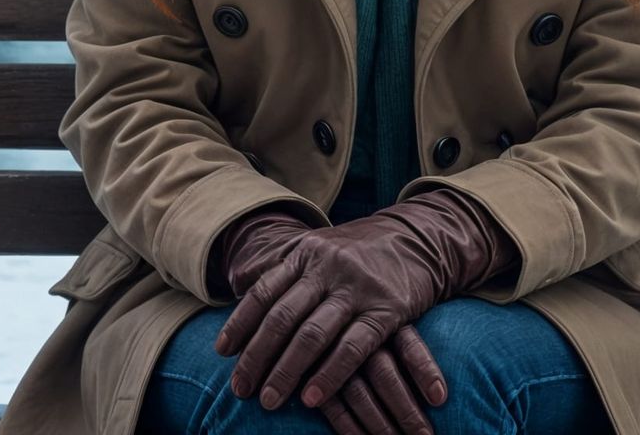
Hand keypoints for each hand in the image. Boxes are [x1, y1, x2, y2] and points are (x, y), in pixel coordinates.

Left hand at [213, 188, 516, 414]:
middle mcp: (326, 267)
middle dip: (257, 357)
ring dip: (287, 372)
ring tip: (269, 401)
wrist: (418, 236)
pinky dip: (330, 375)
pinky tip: (313, 398)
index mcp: (306, 253)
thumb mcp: (321, 249)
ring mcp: (356, 287)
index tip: (221, 354)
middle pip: (282, 317)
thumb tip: (241, 285)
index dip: (240, 323)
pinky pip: (353, 347)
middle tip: (240, 390)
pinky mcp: (386, 308)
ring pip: (312, 334)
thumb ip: (289, 270)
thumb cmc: (360, 251)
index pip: (264, 291)